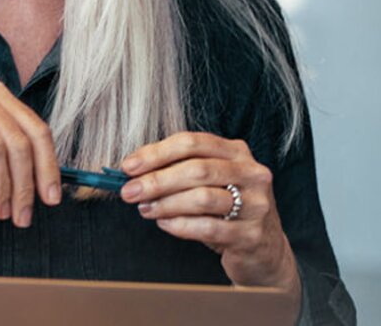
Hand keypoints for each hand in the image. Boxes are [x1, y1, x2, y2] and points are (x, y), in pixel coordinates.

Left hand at [120, 132, 299, 294]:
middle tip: (129, 191)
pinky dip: (180, 225)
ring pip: (202, 198)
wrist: (264, 250)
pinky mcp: (252, 235)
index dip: (156, 153)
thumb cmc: (226, 210)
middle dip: (156, 180)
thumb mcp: (209, 181)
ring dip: (165, 203)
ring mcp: (256, 204)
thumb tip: (133, 168)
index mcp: (236, 152)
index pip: (192, 142)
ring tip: (144, 209)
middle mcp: (251, 173)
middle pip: (196, 169)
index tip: (128, 166)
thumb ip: (178, 169)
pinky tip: (164, 223)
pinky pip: (208, 227)